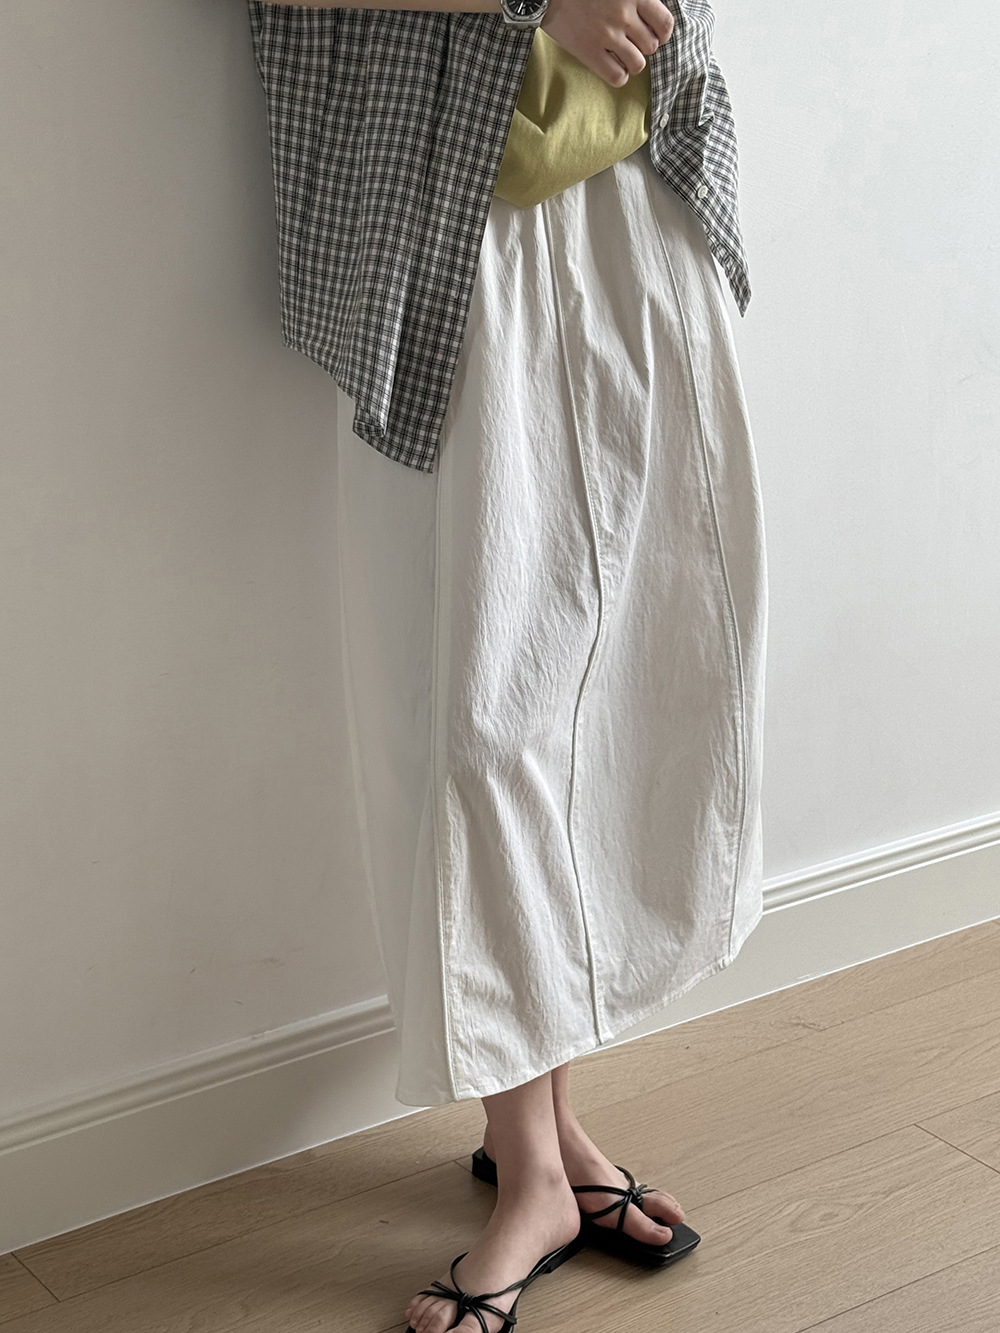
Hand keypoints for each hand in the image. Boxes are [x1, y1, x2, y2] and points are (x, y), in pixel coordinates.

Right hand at [540, 0, 674, 88]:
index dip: (663, 34)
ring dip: (632, 62)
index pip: (665, 23)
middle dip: (644, 47)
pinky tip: (612, 66)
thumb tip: (648, 12)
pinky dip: (619, 75)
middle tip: (631, 42)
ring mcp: (606, 36)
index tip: (657, 35)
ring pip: (638, 64)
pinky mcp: (589, 52)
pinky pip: (617, 77)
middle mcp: (623, 15)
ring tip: (622, 55)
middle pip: (651, 46)